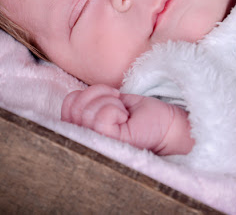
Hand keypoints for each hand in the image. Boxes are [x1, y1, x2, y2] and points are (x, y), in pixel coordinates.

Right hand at [61, 84, 192, 154]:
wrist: (167, 125)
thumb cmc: (141, 115)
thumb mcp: (110, 102)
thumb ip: (89, 103)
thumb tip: (74, 98)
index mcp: (85, 129)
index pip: (67, 104)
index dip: (88, 93)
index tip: (111, 98)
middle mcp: (86, 139)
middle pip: (74, 105)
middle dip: (100, 94)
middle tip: (119, 105)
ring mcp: (97, 143)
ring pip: (86, 111)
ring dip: (110, 102)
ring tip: (124, 113)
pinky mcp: (109, 143)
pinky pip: (100, 117)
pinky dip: (115, 109)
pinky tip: (126, 118)